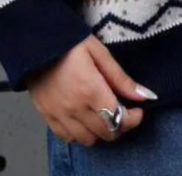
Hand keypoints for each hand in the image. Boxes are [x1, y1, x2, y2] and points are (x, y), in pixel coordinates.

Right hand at [25, 34, 157, 145]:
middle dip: (120, 125)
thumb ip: (121, 78)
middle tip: (124, 111)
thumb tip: (145, 96)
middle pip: (105, 133)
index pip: (119, 119)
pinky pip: (67, 137)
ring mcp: (59, 114)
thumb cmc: (70, 42)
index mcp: (91, 90)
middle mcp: (75, 108)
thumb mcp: (100, 53)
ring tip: (104, 114)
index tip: (138, 110)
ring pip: (87, 139)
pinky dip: (80, 134)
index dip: (133, 119)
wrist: (36, 42)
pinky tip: (85, 119)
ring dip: (100, 131)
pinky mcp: (47, 116)